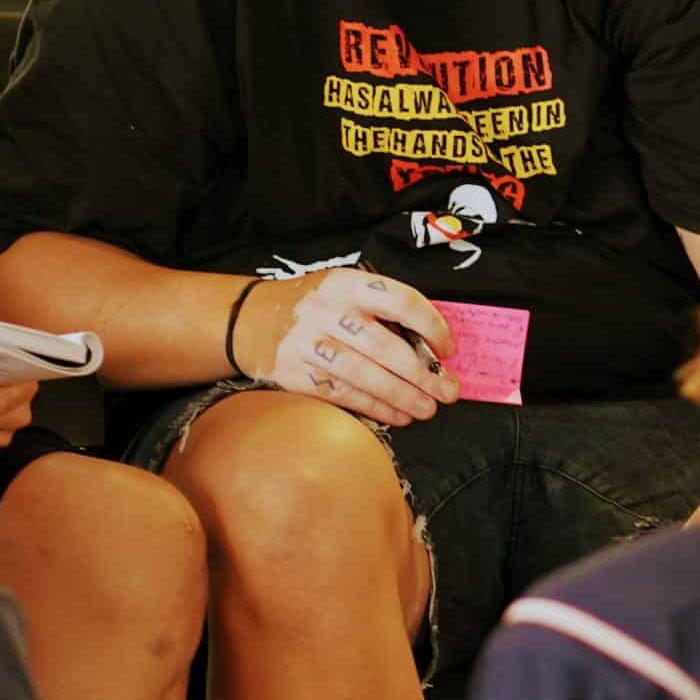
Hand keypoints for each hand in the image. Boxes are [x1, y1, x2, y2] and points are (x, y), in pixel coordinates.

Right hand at [245, 268, 458, 426]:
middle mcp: (327, 311)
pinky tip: (397, 415)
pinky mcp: (295, 373)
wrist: (251, 319)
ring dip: (401, 396)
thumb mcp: (345, 290)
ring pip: (364, 375)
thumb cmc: (316, 307)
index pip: (400, 301)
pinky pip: (342, 394)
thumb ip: (382, 312)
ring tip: (426, 409)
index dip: (432, 327)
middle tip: (448, 391)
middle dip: (422, 374)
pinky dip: (374, 408)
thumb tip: (432, 349)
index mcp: (347, 283)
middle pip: (384, 346)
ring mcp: (307, 343)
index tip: (447, 350)